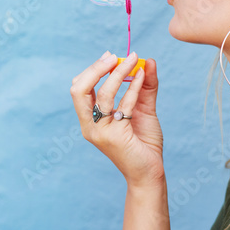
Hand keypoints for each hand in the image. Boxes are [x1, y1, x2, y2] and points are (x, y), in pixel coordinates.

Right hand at [70, 51, 164, 188]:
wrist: (150, 173)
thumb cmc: (143, 142)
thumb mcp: (142, 109)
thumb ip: (144, 86)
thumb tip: (147, 60)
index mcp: (90, 119)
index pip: (79, 89)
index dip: (92, 70)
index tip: (111, 56)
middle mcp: (90, 125)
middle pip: (79, 90)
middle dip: (95, 69)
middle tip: (114, 56)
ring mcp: (102, 132)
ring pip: (103, 94)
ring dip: (119, 73)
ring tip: (134, 60)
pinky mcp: (117, 137)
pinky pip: (124, 105)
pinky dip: (133, 86)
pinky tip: (142, 75)